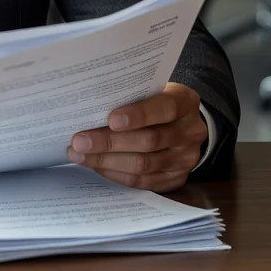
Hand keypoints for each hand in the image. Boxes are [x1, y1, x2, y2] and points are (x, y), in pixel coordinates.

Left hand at [65, 82, 207, 191]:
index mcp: (185, 101)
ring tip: (79, 155)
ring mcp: (186, 158)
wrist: (180, 123)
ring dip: (106, 161)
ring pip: (144, 165)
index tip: (110, 120)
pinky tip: (96, 165)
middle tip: (79, 141)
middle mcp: (191, 131)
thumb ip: (128, 95)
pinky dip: (116, 174)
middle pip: (149, 140)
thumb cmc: (153, 100)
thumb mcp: (148, 89)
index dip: (139, 115)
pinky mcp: (176, 178)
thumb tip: (88, 108)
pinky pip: (143, 181)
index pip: (165, 108)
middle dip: (109, 142)